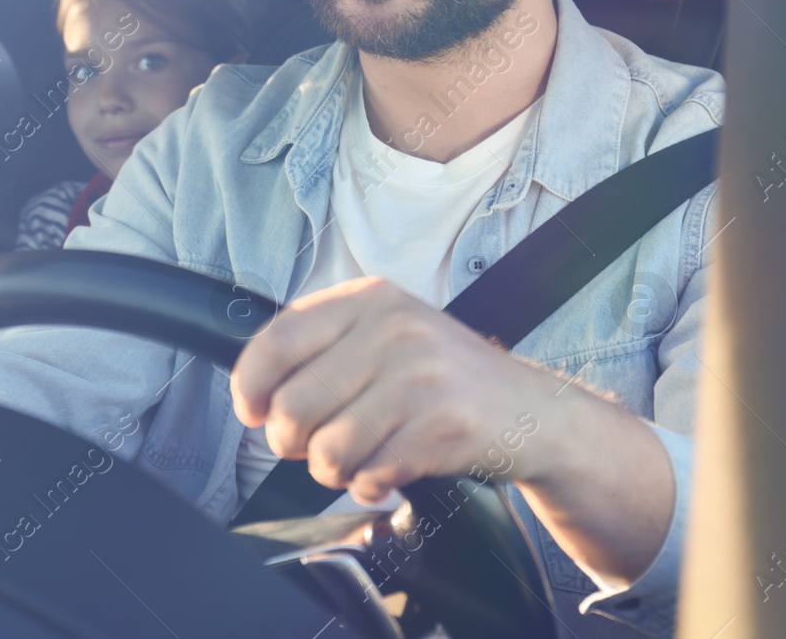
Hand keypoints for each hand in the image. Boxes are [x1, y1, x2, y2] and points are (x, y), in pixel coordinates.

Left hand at [230, 275, 675, 587]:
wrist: (534, 411)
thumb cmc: (444, 377)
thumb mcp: (386, 332)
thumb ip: (324, 347)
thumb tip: (255, 395)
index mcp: (369, 300)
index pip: (279, 339)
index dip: (250, 384)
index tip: (251, 411)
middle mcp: (394, 330)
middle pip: (294, 404)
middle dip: (289, 441)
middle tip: (310, 446)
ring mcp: (421, 377)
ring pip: (328, 448)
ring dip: (331, 469)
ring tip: (355, 459)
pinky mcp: (444, 427)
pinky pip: (371, 474)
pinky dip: (369, 485)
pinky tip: (387, 470)